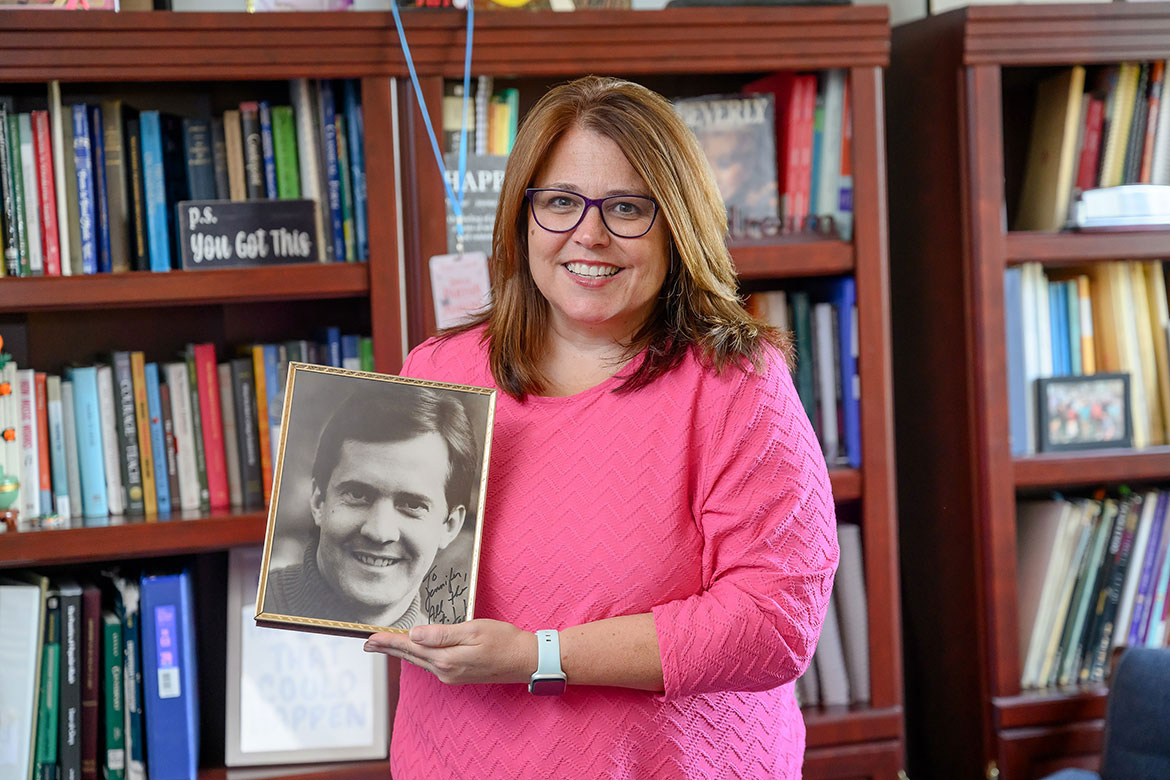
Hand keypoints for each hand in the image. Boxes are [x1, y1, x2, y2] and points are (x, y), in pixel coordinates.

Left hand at [363, 619, 537, 685]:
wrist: (525, 660)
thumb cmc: (504, 640)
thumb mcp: (473, 630)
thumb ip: (442, 634)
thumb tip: (414, 634)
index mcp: (446, 659)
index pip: (410, 647)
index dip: (389, 641)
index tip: (370, 638)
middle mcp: (445, 671)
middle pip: (411, 656)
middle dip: (389, 648)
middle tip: (368, 642)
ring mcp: (451, 676)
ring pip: (420, 661)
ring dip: (402, 652)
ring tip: (385, 645)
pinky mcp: (458, 675)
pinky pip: (431, 664)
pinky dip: (418, 655)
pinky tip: (414, 650)